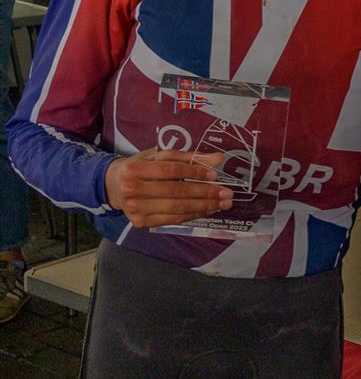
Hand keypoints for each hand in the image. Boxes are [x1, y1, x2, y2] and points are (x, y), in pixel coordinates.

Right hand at [104, 148, 233, 227]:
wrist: (114, 185)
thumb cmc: (141, 166)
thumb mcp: (160, 156)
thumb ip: (189, 157)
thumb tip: (218, 159)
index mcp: (136, 169)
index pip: (171, 170)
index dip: (194, 172)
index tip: (214, 175)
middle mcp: (133, 190)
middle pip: (176, 192)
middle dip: (205, 193)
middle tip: (226, 193)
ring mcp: (136, 209)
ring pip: (176, 208)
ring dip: (203, 207)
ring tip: (222, 203)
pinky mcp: (141, 223)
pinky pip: (172, 219)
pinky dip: (192, 215)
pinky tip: (207, 210)